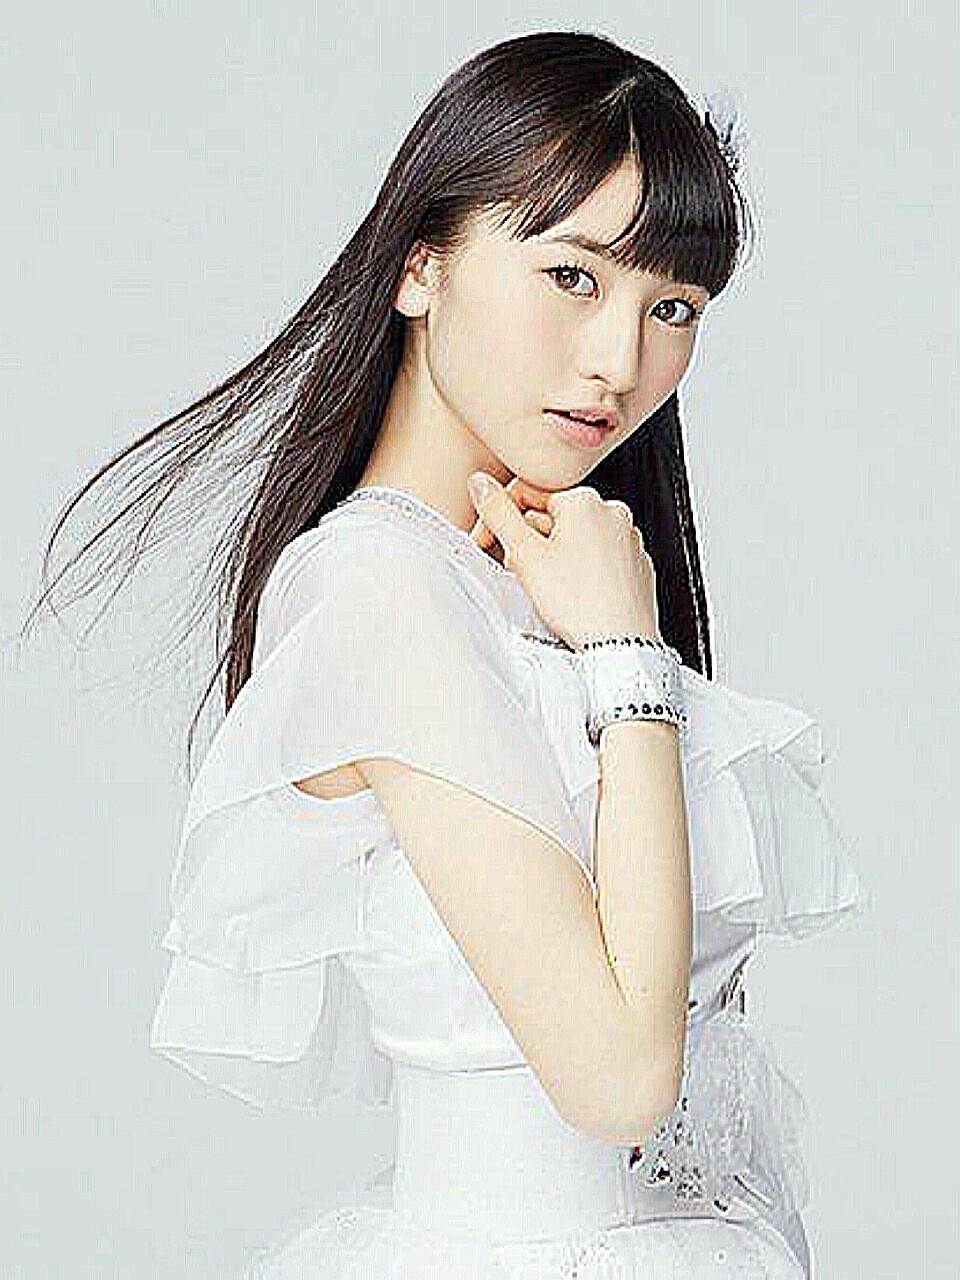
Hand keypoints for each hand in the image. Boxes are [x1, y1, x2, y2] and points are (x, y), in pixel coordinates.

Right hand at [466, 472, 661, 651]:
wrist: (620, 645)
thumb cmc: (580, 604)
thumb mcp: (525, 554)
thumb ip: (498, 513)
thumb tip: (481, 484)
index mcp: (584, 501)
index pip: (528, 495)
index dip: (501, 521)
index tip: (490, 543)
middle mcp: (612, 514)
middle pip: (551, 519)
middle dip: (530, 544)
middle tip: (523, 573)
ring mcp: (628, 540)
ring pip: (575, 540)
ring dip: (553, 560)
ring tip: (549, 589)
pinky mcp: (636, 566)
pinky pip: (598, 561)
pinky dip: (581, 573)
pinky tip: (573, 596)